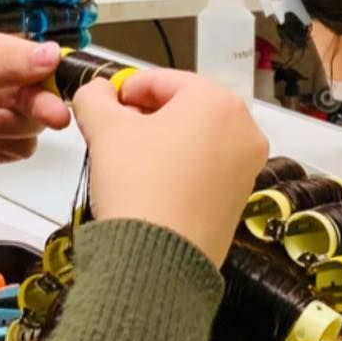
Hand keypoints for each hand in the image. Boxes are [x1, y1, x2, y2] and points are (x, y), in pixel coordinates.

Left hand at [0, 32, 69, 187]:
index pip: (28, 56)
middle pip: (35, 90)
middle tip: (51, 114)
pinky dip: (14, 146)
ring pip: (31, 120)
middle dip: (41, 102)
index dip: (48, 69)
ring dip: (18, 124)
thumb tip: (50, 52)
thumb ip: (2, 65)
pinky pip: (20, 147)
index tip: (62, 82)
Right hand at [73, 69, 268, 268]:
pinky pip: (207, 167)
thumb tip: (96, 92)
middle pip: (184, 107)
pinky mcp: (240, 197)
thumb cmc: (139, 189)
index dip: (128, 89)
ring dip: (163, 140)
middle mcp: (243, 130)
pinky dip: (180, 166)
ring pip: (197, 137)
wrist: (156, 261)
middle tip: (115, 130)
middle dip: (147, 115)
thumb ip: (94, 98)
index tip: (108, 103)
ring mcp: (246, 166)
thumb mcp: (105, 130)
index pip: (163, 80)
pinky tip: (151, 182)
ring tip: (130, 159)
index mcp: (217, 102)